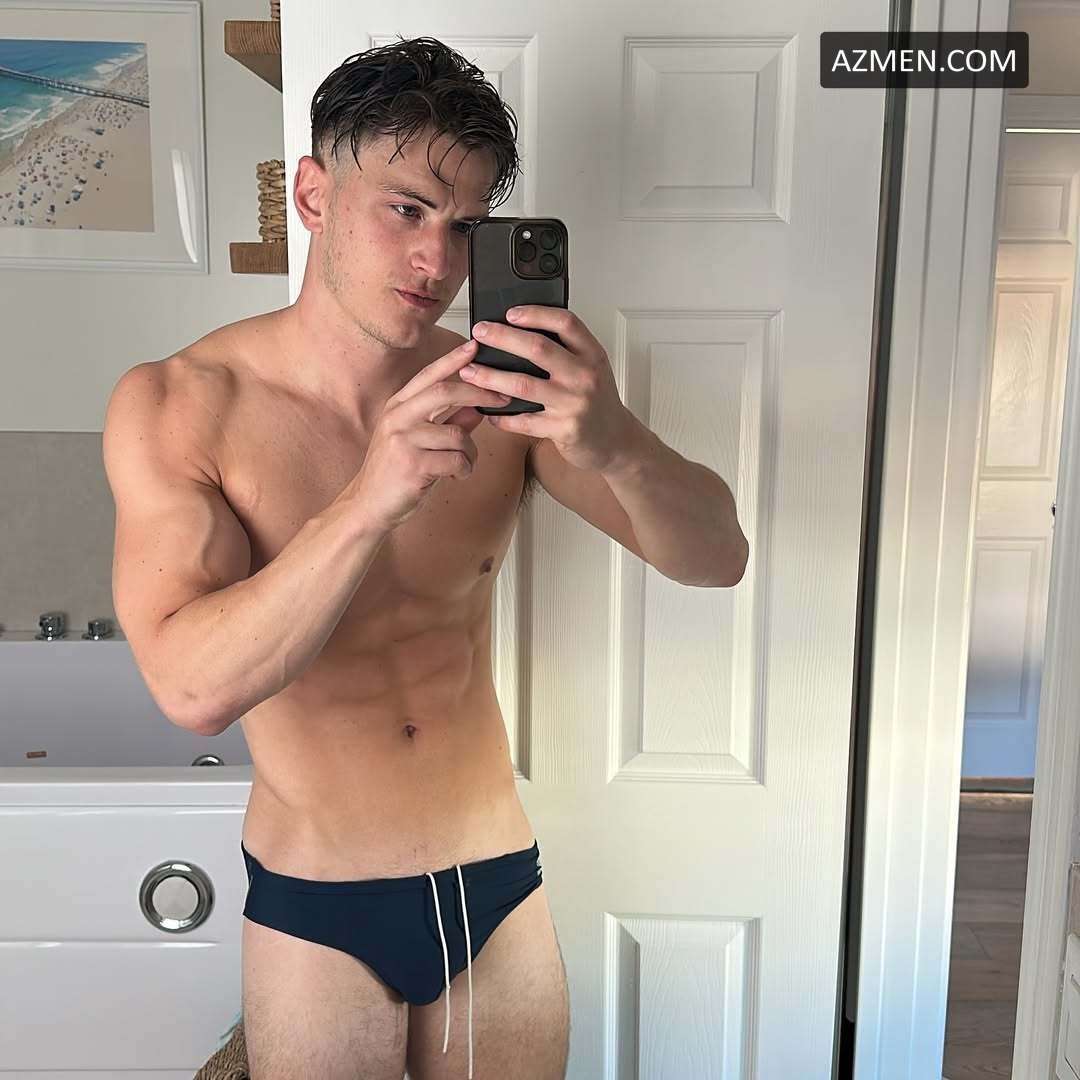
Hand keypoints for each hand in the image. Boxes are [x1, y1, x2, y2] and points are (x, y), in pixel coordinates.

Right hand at [348, 339, 511, 532]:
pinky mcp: (412, 464)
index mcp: (398, 407)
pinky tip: (455, 476)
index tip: (474, 347)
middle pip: (444, 392)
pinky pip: (456, 460)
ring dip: (470, 451)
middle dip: (478, 392)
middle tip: (502, 397)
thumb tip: (478, 408)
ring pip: (458, 434)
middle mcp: (398, 418)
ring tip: (463, 464)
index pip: (429, 376)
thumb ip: (449, 422)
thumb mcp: (420, 441)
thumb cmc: (396, 472)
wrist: (370, 504)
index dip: (453, 360)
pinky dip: (464, 469)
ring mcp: (403, 440)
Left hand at [461, 307, 635, 472]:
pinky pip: (524, 421)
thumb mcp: (592, 368)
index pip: (565, 323)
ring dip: (490, 377)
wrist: (616, 441)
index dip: (535, 313)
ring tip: (469, 372)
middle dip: (502, 337)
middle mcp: (584, 376)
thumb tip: (523, 330)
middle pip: (537, 348)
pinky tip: (488, 412)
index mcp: (592, 354)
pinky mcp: (563, 429)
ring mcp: (573, 404)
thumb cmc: (598, 402)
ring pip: (523, 384)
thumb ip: (567, 350)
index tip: (509, 312)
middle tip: (479, 333)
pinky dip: (502, 417)